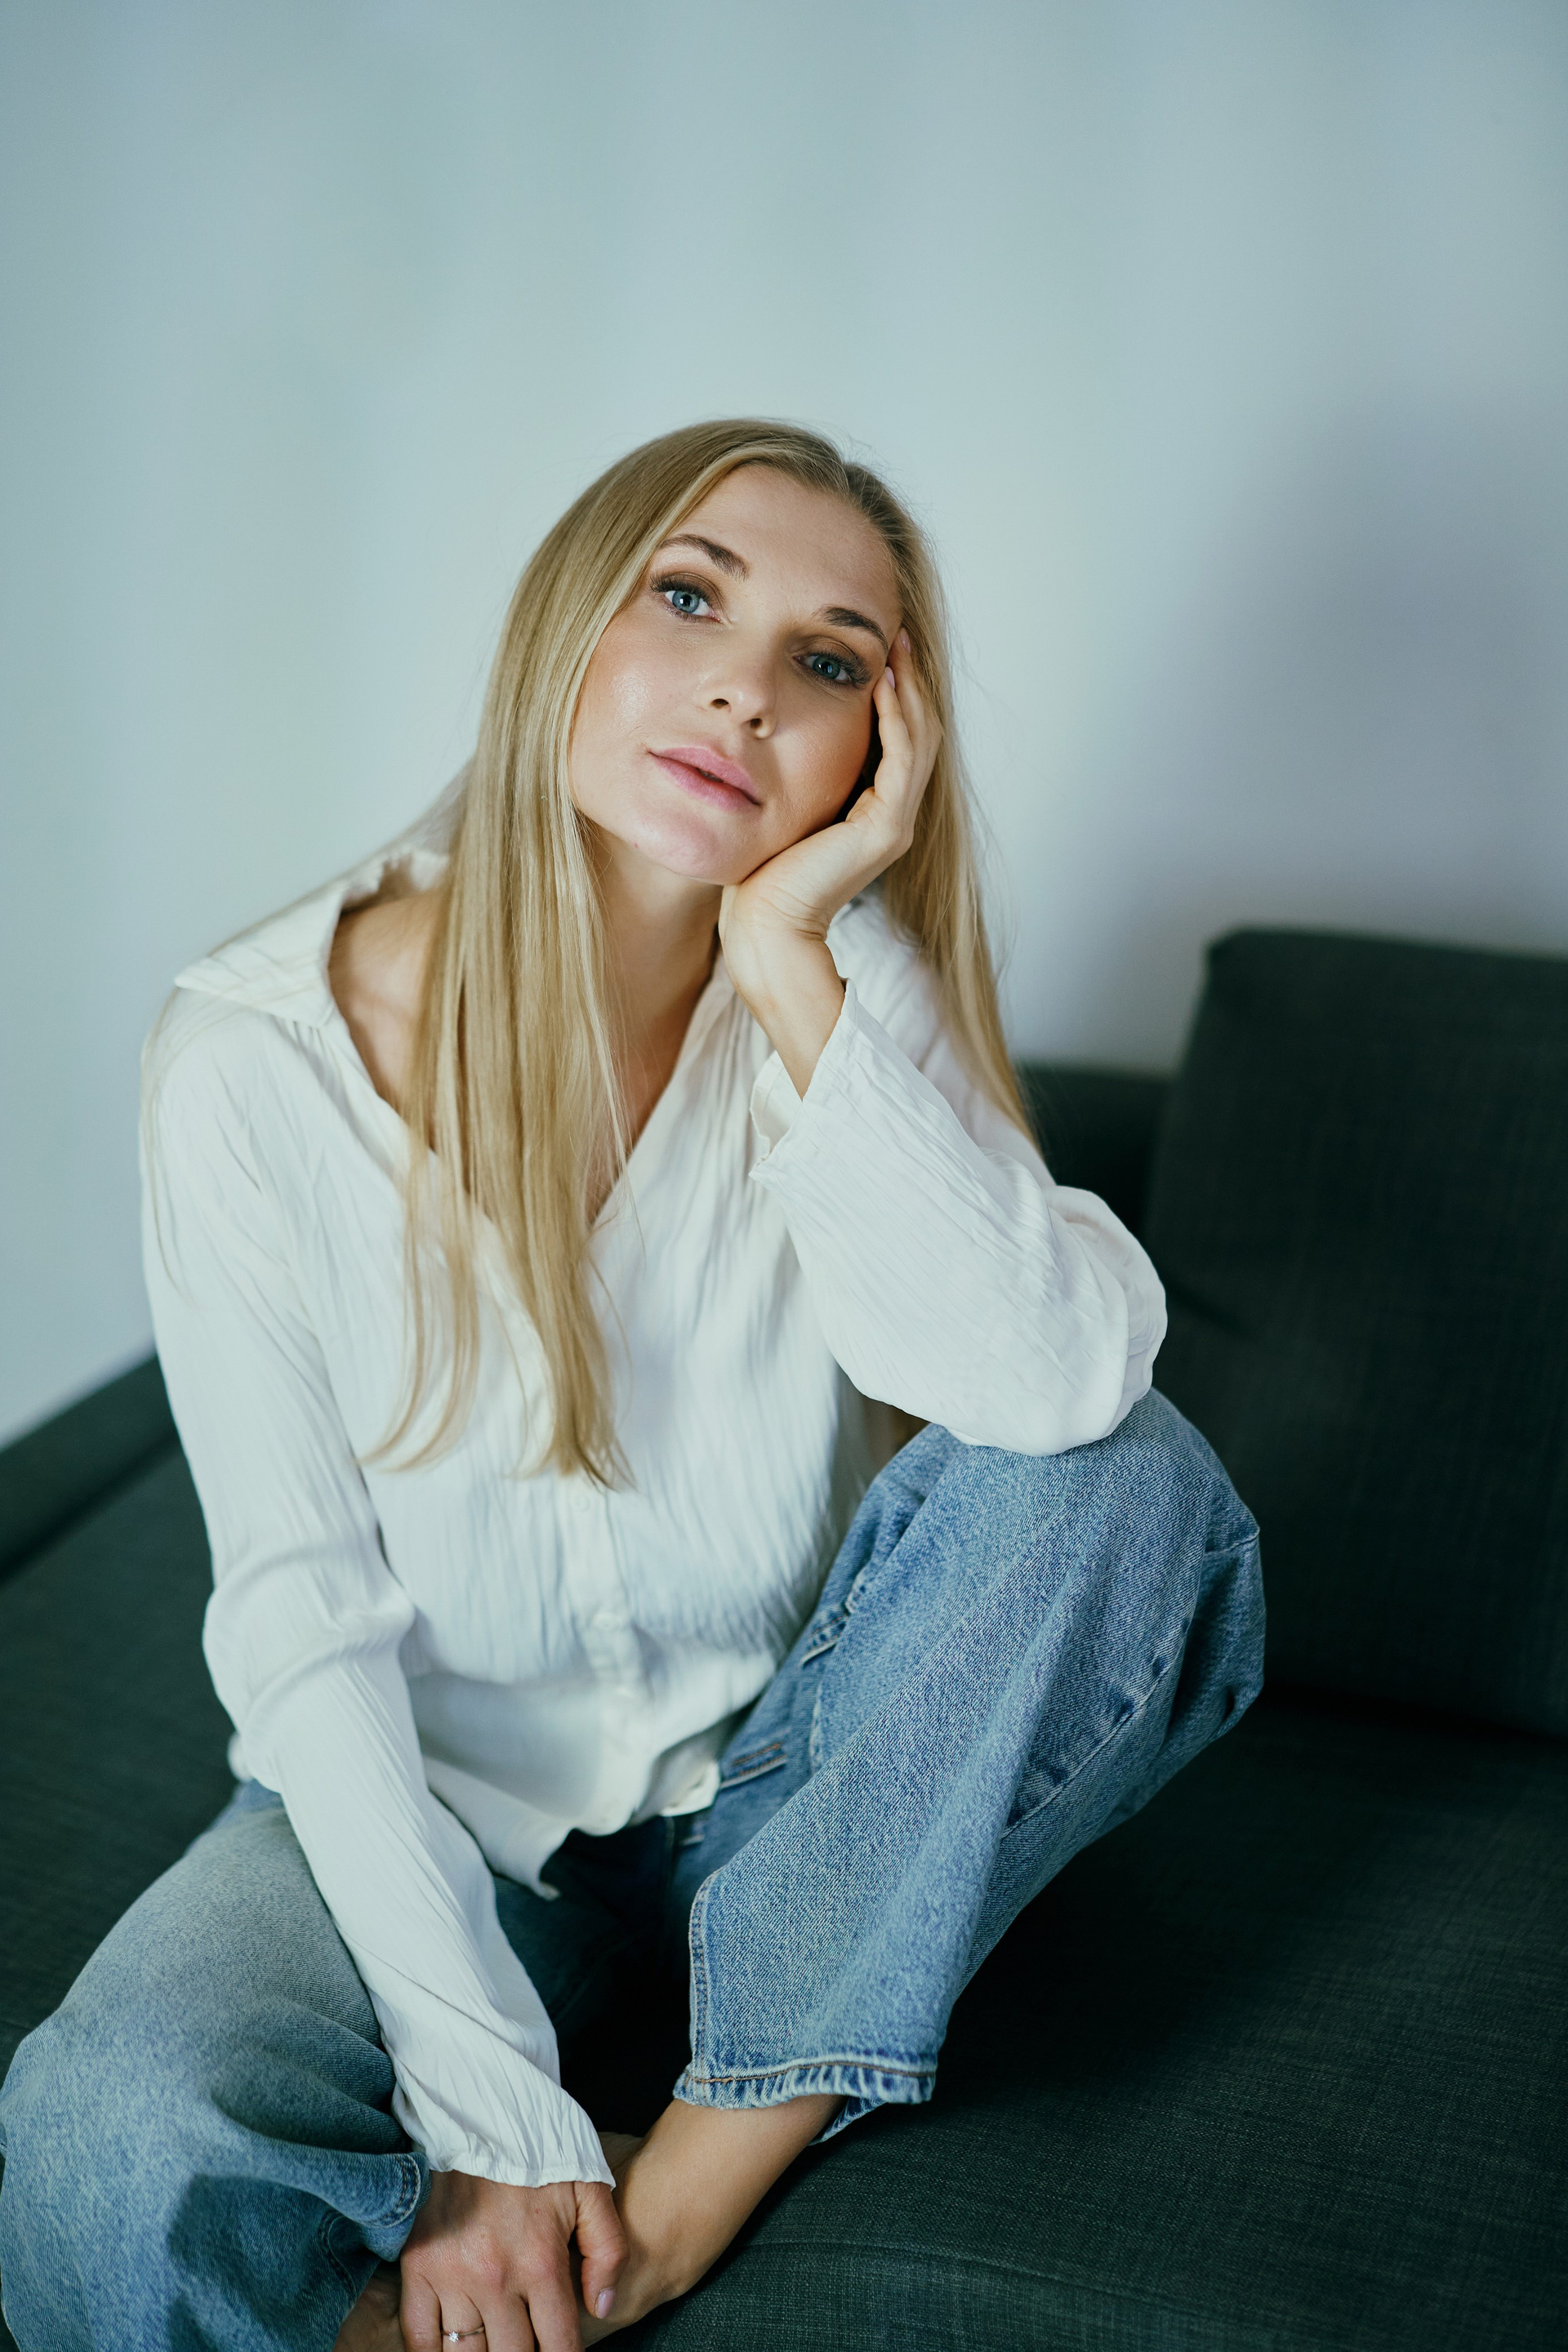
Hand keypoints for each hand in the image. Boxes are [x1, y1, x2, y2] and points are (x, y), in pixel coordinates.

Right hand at [398, 2168, 625, 2351]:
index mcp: (541, 2263)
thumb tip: (603, 2307)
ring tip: (495, 2343)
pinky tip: (452, 2349)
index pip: (559, 2347)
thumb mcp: (590, 2188)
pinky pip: (418, 2335)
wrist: (477, 2105)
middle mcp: (496, 2279)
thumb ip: (607, 2251)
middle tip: (526, 2344)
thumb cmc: (538, 2146)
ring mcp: (452, 2275)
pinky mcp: (417, 2265)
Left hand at [718, 630, 940, 1094]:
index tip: (879, 645)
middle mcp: (893, 815)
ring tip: (895, 645)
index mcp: (873, 810)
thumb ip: (796, 772)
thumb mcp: (782, 805)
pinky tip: (881, 683)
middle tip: (896, 630)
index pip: (899, 737)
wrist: (763, 925)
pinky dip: (895, 717)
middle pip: (919, 731)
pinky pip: (901, 758)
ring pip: (918, 739)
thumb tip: (773, 730)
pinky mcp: (885, 828)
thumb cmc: (759, 874)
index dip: (896, 690)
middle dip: (910, 679)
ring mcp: (895, 822)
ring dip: (909, 688)